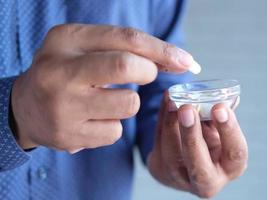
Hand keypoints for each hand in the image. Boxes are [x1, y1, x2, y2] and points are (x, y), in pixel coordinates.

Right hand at [11, 24, 197, 151]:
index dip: (162, 50)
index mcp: (67, 40)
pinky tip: (93, 120)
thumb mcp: (85, 47)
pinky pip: (116, 132)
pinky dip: (113, 125)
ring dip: (128, 103)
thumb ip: (125, 48)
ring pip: (128, 104)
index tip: (186, 61)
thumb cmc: (66, 72)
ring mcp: (63, 107)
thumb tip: (175, 61)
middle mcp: (60, 72)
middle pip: (126, 66)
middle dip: (148, 72)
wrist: (25, 108)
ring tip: (106, 101)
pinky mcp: (68, 136)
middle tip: (144, 75)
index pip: (126, 39)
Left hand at [148, 93, 247, 197]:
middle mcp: (208, 181)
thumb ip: (219, 115)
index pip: (235, 152)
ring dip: (171, 125)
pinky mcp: (159, 170)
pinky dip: (162, 120)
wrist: (185, 156)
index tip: (219, 107)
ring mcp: (180, 179)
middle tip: (186, 109)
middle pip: (199, 166)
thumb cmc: (209, 139)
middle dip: (191, 136)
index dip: (228, 130)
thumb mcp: (219, 129)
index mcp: (231, 167)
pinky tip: (166, 101)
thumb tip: (225, 95)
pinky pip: (159, 144)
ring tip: (172, 101)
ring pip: (172, 156)